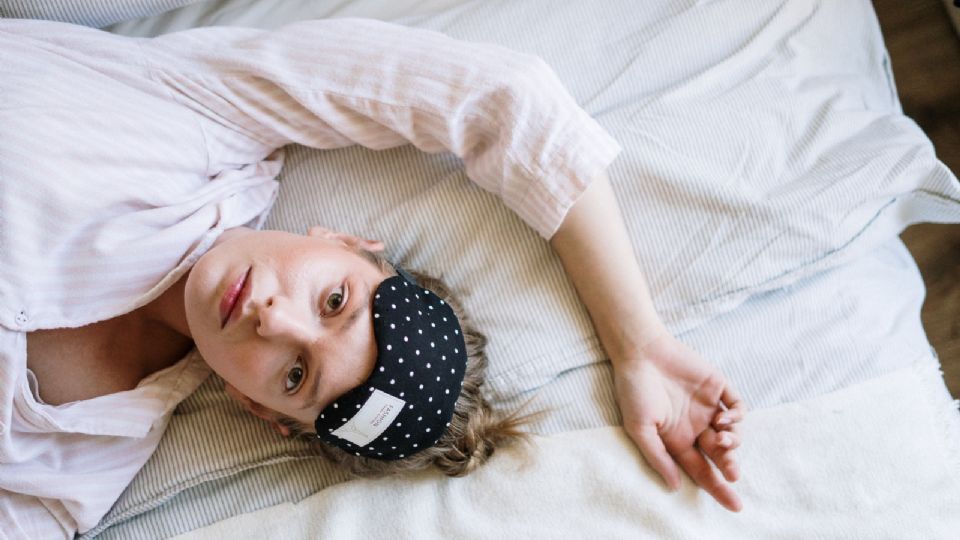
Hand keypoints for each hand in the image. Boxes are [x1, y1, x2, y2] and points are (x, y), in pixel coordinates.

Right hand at [612, 330, 745, 511]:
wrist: (641, 351)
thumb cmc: (634, 390)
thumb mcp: (639, 429)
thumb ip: (658, 457)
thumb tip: (675, 486)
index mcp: (677, 441)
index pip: (702, 471)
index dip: (719, 489)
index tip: (735, 505)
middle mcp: (695, 427)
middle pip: (720, 456)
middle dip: (729, 467)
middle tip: (732, 472)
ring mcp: (708, 407)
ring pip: (733, 434)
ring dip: (733, 443)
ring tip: (723, 441)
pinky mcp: (718, 387)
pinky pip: (737, 407)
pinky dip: (737, 417)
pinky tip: (724, 419)